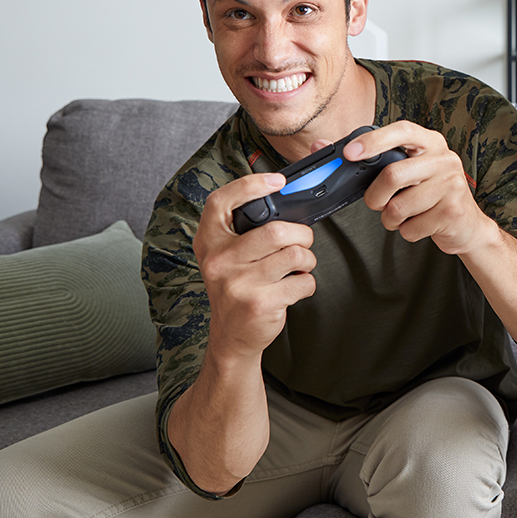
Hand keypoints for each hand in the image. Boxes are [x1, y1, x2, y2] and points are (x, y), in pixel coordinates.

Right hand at [193, 173, 317, 361]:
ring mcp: (238, 284)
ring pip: (295, 255)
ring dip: (307, 260)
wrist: (230, 337)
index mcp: (209, 242)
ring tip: (300, 267)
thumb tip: (287, 199)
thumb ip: (245, 231)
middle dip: (302, 234)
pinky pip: (302, 282)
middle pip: (276, 231)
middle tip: (303, 242)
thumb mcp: (227, 256)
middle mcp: (219, 261)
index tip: (278, 180)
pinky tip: (294, 288)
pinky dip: (307, 283)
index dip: (251, 185)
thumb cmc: (236, 287)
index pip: (221, 202)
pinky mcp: (259, 304)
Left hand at [341, 121, 494, 253]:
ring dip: (390, 219)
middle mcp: (445, 159)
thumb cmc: (429, 195)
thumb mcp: (407, 171)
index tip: (350, 152)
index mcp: (431, 143)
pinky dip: (406, 231)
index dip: (374, 140)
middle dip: (375, 196)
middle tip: (376, 203)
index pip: (402, 130)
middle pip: (393, 174)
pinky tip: (419, 225)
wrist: (467, 226)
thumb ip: (369, 159)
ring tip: (401, 216)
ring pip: (399, 206)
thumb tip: (320, 146)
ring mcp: (452, 185)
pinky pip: (411, 227)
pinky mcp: (453, 211)